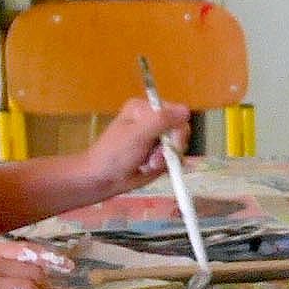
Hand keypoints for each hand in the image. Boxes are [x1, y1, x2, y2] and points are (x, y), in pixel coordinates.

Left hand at [77, 96, 191, 198]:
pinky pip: (173, 159)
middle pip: (180, 131)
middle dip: (169, 149)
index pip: (177, 113)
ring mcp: (156, 139)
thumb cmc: (114, 154)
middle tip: (154, 159)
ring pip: (178, 148)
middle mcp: (152, 121)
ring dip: (165, 160)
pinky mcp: (158, 155)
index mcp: (145, 108)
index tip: (171, 144)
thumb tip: (186, 110)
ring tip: (147, 165)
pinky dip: (164, 167)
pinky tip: (149, 169)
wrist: (101, 180)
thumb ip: (161, 121)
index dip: (177, 130)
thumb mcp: (137, 134)